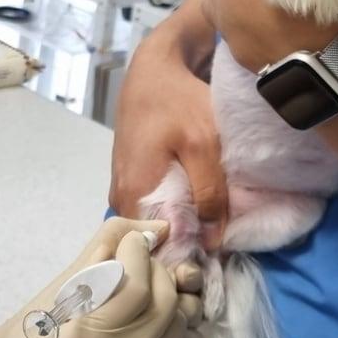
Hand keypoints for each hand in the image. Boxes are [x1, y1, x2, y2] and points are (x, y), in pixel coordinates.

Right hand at [0, 230, 193, 337]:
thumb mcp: (30, 329)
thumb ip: (74, 286)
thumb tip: (113, 248)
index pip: (129, 281)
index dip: (136, 252)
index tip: (130, 241)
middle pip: (161, 300)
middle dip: (156, 269)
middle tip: (138, 260)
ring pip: (174, 325)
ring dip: (166, 296)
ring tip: (143, 287)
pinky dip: (166, 326)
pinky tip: (145, 321)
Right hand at [110, 10, 227, 248]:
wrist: (153, 67)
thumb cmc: (177, 101)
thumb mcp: (204, 145)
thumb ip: (210, 194)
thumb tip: (213, 241)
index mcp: (133, 196)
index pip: (154, 250)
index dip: (182, 262)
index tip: (209, 270)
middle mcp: (122, 198)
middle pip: (152, 240)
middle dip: (183, 250)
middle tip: (215, 257)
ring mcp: (124, 189)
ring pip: (154, 224)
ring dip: (180, 232)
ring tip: (210, 240)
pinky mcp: (132, 179)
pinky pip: (154, 208)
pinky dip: (175, 213)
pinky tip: (197, 214)